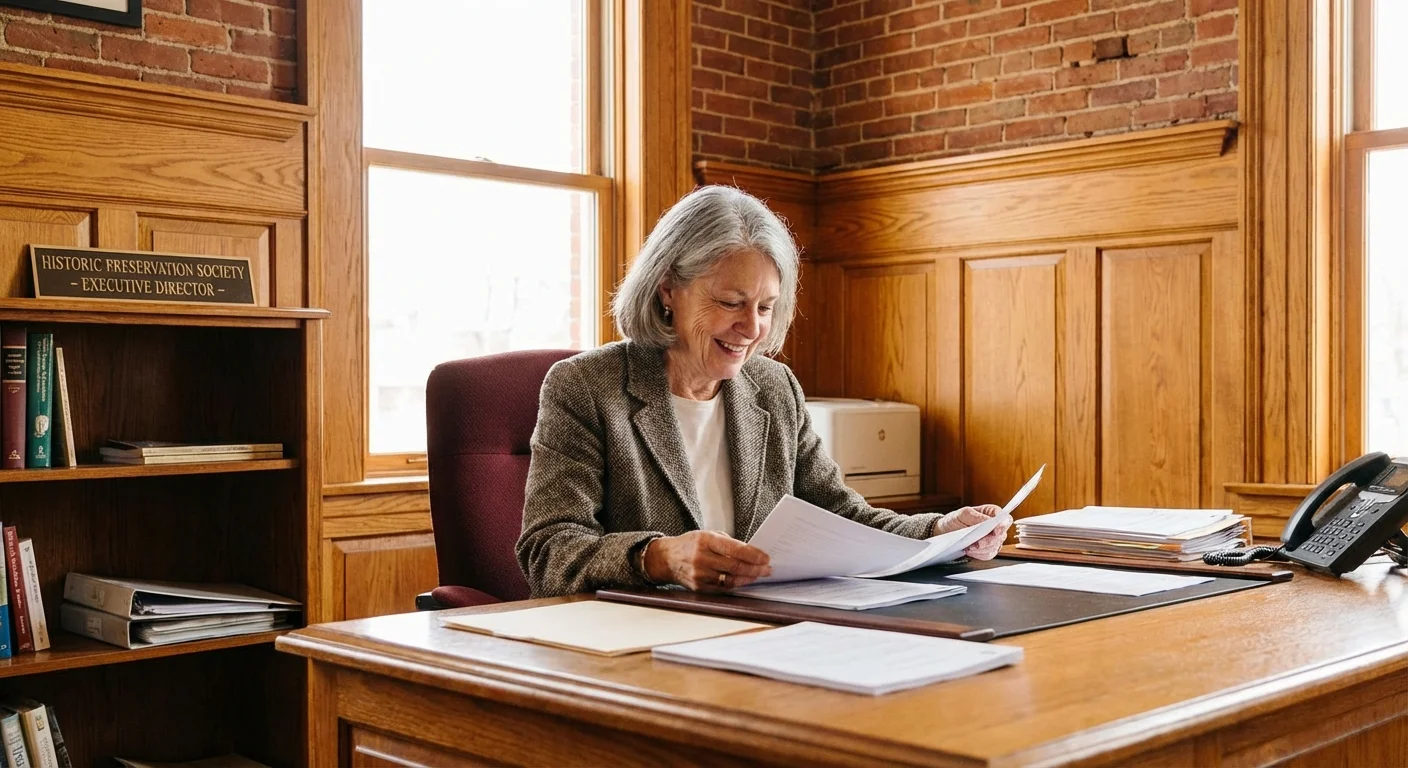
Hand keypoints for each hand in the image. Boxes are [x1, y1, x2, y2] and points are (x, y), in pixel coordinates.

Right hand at [644, 531, 771, 591]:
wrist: (666, 559)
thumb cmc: (690, 544)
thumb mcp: (707, 535)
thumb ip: (727, 543)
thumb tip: (751, 553)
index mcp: (705, 540)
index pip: (736, 549)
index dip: (754, 555)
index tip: (766, 557)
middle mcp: (702, 557)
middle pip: (736, 566)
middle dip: (755, 569)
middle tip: (767, 569)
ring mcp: (700, 574)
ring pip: (731, 579)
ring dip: (748, 578)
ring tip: (758, 575)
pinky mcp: (699, 587)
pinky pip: (722, 588)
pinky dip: (736, 584)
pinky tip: (744, 580)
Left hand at [933, 504, 1009, 559]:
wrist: (946, 532)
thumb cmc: (956, 520)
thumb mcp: (963, 514)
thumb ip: (976, 516)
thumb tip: (988, 521)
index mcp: (992, 513)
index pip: (1006, 518)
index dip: (1003, 525)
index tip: (996, 531)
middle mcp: (996, 526)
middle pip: (1001, 535)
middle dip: (988, 541)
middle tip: (976, 543)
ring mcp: (993, 539)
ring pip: (995, 547)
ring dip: (982, 549)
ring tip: (969, 546)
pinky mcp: (988, 549)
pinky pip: (988, 555)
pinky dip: (979, 554)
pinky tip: (970, 550)